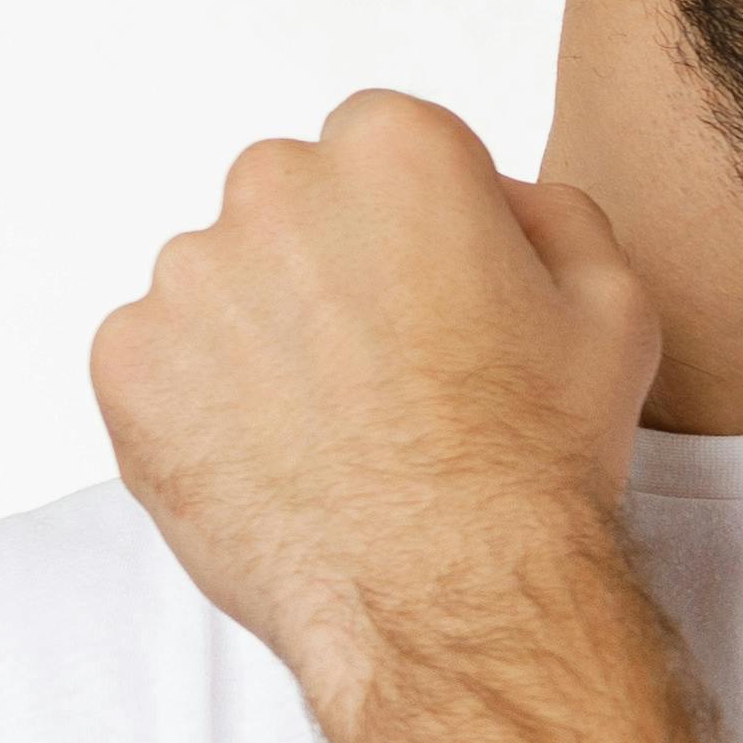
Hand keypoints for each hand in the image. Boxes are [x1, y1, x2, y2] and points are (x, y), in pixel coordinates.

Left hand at [91, 93, 661, 726]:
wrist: (452, 593)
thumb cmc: (538, 455)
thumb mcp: (614, 307)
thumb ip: (554, 215)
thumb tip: (498, 200)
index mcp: (396, 149)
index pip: (386, 150)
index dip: (420, 231)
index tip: (440, 304)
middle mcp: (274, 186)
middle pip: (292, 206)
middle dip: (329, 271)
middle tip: (389, 373)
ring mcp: (188, 274)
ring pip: (223, 285)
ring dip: (264, 338)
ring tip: (335, 432)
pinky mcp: (127, 361)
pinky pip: (161, 361)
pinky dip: (204, 403)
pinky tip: (279, 460)